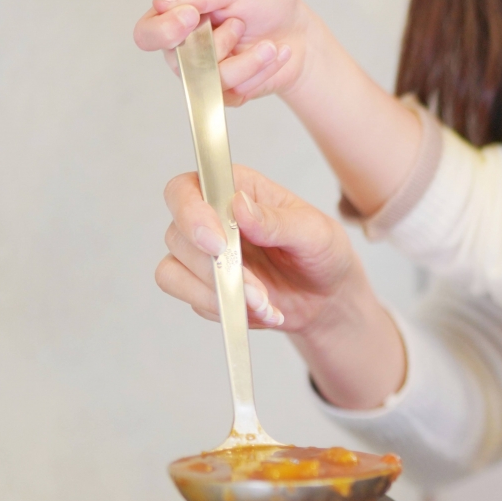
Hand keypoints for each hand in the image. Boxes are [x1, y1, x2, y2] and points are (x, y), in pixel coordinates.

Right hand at [133, 0, 312, 105]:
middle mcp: (185, 49)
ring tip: (267, 42)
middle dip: (217, 43)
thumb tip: (161, 2)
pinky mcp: (227, 93)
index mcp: (177, 18)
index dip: (164, 29)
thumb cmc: (267, 4)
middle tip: (239, 24)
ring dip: (248, 58)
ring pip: (211, 78)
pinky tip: (272, 55)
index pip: (147, 33)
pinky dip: (260, 70)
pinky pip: (234, 90)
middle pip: (178, 61)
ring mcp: (205, 74)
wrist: (302, 33)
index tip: (191, 16)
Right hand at [156, 166, 361, 333]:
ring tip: (264, 303)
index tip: (217, 243)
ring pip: (174, 273)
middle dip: (217, 269)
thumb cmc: (322, 252)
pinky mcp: (204, 286)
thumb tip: (240, 207)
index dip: (190, 213)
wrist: (327, 296)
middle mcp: (210, 218)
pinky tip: (263, 310)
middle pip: (177, 236)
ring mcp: (202, 254)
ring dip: (220, 294)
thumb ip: (277, 221)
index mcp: (235, 189)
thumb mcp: (315, 232)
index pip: (184, 189)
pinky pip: (194, 301)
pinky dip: (227, 311)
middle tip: (257, 289)